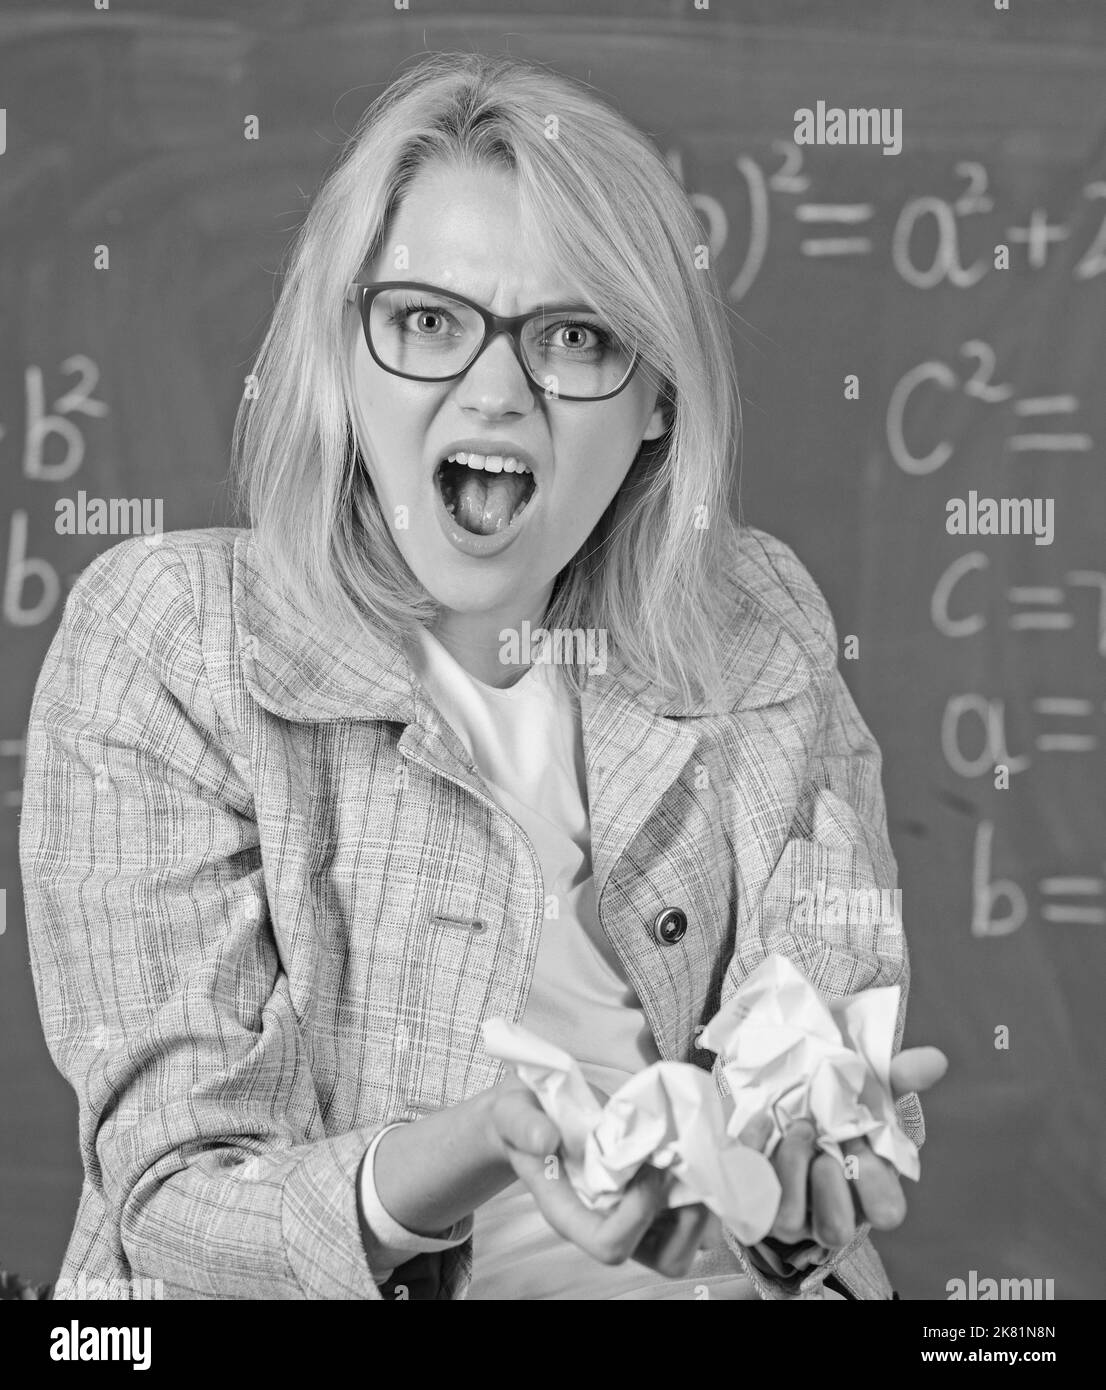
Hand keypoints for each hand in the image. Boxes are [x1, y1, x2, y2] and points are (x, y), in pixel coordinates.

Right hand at [486, 1072, 710, 1277]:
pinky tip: (688, 1152)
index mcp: (567, 1212)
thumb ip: (524, 1127)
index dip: (640, 1212)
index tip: (651, 1162)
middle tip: (685, 1165)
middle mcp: (604, 1222)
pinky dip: (699, 1189)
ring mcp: (629, 1214)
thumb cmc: (521, 1119)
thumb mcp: (511, 1113)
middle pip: (663, 1258)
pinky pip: (686, 1215)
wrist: (529, 1115)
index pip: (611, 1244)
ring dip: (700, 1204)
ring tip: (693, 1158)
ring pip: (684, 1242)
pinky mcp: (646, 1198)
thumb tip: (547, 1139)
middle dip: (688, 1218)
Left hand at [762, 1045, 947, 1256]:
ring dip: (790, 1169)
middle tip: (820, 1138)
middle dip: (827, 1183)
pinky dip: (753, 1154)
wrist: (781, 1098)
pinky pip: (747, 1195)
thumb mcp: (868, 1089)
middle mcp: (830, 1212)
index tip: (860, 1138)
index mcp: (867, 1192)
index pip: (886, 1213)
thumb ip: (900, 1075)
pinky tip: (763, 1121)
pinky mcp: (753, 1200)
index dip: (873, 1179)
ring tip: (795, 1128)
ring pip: (787, 1221)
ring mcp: (790, 1213)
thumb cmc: (836, 1106)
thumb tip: (935, 1059)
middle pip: (836, 1230)